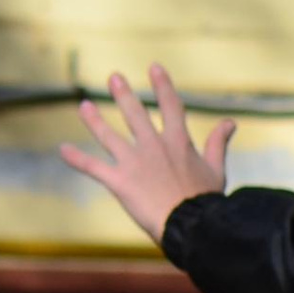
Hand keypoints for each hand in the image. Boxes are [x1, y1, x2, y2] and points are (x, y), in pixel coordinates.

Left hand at [59, 64, 234, 242]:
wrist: (191, 225)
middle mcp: (153, 146)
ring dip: (94, 120)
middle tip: (113, 77)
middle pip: (134, 113)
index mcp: (178, 142)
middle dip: (122, 94)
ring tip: (83, 106)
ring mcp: (134, 162)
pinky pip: (93, 167)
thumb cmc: (206, 201)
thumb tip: (230, 122)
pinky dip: (77, 159)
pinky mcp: (119, 181)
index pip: (171, 106)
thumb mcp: (216, 170)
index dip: (162, 85)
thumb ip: (218, 143)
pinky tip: (63, 150)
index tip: (154, 67)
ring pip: (108, 135)